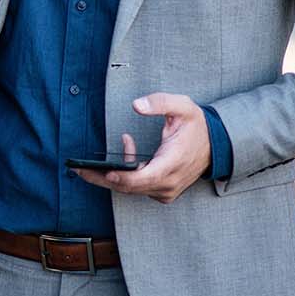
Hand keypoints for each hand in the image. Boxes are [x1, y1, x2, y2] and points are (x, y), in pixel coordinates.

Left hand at [70, 94, 210, 203]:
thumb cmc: (197, 126)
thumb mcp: (183, 107)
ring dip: (111, 176)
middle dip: (101, 178)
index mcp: (172, 163)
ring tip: (88, 165)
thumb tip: (137, 105)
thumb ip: (160, 103)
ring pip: (131, 189)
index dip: (121, 177)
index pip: (143, 178)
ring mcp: (166, 190)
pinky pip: (139, 188)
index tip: (103, 170)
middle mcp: (169, 182)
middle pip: (130, 187)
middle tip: (78, 170)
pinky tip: (125, 153)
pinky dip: (126, 176)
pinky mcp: (163, 192)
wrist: (216, 145)